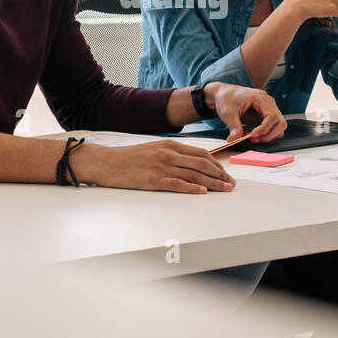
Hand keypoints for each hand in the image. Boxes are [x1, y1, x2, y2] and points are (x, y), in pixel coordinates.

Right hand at [72, 140, 235, 194]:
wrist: (105, 161)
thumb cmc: (128, 158)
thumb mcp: (153, 149)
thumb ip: (171, 154)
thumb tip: (191, 164)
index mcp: (169, 145)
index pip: (200, 154)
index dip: (217, 164)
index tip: (226, 173)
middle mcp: (167, 154)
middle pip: (201, 164)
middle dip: (220, 175)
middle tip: (232, 184)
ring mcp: (160, 166)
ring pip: (193, 174)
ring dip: (212, 183)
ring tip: (225, 190)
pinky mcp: (151, 180)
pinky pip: (176, 184)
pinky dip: (192, 188)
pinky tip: (202, 192)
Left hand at [205, 82, 286, 142]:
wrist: (224, 94)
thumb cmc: (227, 99)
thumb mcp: (227, 113)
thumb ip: (233, 127)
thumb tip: (233, 140)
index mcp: (260, 97)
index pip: (272, 115)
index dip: (265, 128)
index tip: (253, 136)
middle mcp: (268, 102)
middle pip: (280, 122)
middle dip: (269, 135)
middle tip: (253, 140)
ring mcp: (269, 109)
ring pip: (279, 127)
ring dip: (268, 136)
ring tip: (252, 138)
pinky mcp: (266, 116)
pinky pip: (273, 128)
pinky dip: (266, 135)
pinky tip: (252, 135)